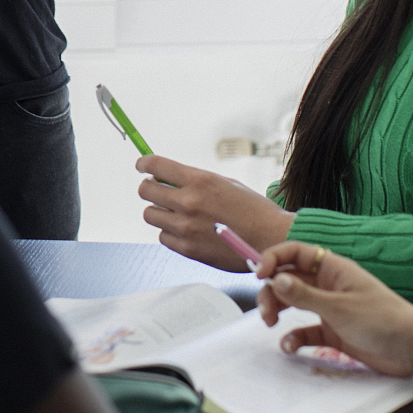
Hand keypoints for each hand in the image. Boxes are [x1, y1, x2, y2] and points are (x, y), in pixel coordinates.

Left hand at [136, 155, 294, 271]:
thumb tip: (170, 178)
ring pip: (150, 215)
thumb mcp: (225, 184)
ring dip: (159, 212)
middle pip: (146, 191)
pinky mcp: (187, 249)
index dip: (144, 163)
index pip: (156, 165)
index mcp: (199, 181)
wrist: (271, 239)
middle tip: (158, 190)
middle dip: (150, 188)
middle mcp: (188, 202)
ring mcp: (185, 228)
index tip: (141, 165)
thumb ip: (196, 181)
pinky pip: (163, 237)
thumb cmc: (253, 210)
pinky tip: (185, 230)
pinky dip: (170, 233)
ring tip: (175, 213)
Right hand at [254, 241, 412, 380]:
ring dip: (279, 312)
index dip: (274, 259)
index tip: (259, 274)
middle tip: (266, 311)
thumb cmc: (383, 321)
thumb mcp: (339, 307)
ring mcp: (331, 308)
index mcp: (333, 269)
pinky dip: (295, 337)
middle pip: (290, 280)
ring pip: (294, 304)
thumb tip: (276, 279)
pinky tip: (291, 345)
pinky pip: (306, 330)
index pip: (295, 253)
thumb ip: (305, 295)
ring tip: (272, 325)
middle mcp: (329, 285)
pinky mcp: (334, 331)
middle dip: (273, 292)